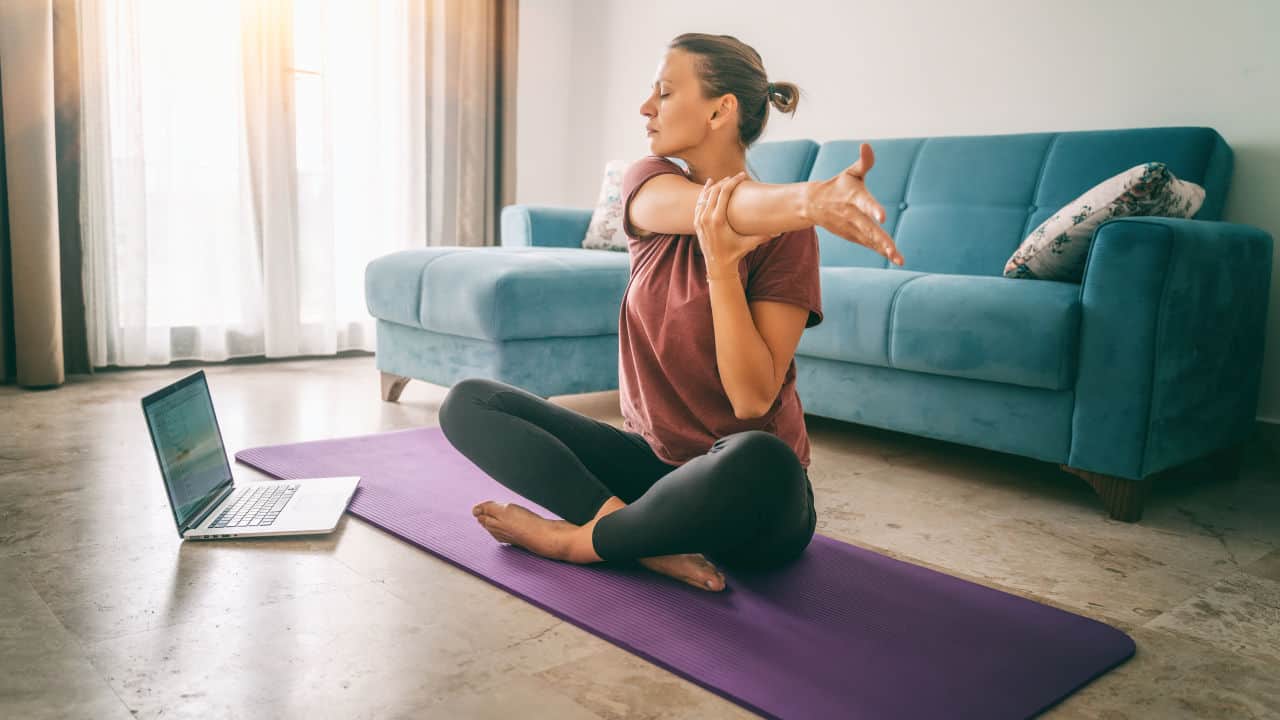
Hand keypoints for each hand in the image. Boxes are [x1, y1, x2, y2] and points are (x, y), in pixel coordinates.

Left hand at [693, 172, 773, 276]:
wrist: (717, 266)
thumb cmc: (734, 254)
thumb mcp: (749, 244)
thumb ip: (763, 236)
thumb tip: (780, 231)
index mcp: (718, 220)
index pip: (724, 192)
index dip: (734, 181)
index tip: (742, 176)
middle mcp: (706, 218)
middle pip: (715, 191)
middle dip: (726, 181)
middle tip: (736, 177)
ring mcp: (699, 220)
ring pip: (705, 195)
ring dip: (715, 186)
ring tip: (725, 180)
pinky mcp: (696, 222)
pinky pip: (699, 203)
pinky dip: (705, 193)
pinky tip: (710, 186)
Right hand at [805, 143, 904, 265]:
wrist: (814, 204)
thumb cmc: (838, 186)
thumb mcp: (850, 172)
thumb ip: (863, 162)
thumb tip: (866, 145)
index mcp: (853, 197)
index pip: (864, 203)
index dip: (873, 209)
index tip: (882, 217)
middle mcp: (852, 215)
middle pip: (867, 228)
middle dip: (880, 239)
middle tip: (892, 248)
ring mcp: (851, 228)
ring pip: (869, 240)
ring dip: (883, 249)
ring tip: (898, 259)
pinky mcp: (853, 236)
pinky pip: (869, 244)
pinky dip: (880, 251)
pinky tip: (895, 258)